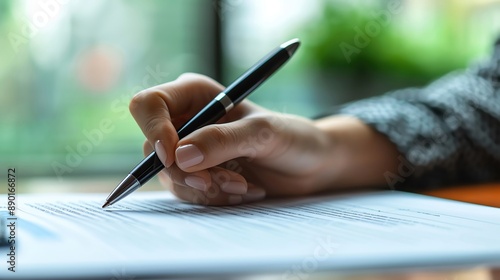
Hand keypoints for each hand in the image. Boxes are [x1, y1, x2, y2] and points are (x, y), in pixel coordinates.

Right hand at [128, 73, 339, 204]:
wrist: (309, 166)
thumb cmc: (291, 138)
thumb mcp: (263, 133)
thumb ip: (223, 140)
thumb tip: (179, 156)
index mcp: (196, 95)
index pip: (149, 105)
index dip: (153, 129)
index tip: (173, 155)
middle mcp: (188, 121)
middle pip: (154, 148)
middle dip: (187, 171)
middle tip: (218, 181)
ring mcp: (190, 151)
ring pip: (171, 176)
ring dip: (208, 188)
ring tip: (245, 184)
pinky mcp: (199, 176)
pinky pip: (189, 193)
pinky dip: (215, 197)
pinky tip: (246, 190)